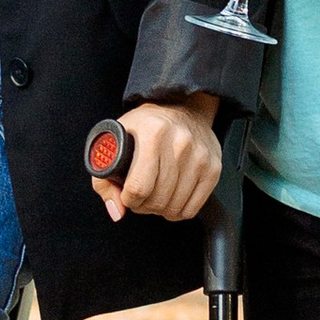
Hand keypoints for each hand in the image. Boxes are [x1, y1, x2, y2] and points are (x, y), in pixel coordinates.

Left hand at [90, 97, 221, 224]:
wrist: (181, 108)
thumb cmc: (144, 127)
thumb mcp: (116, 142)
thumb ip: (105, 181)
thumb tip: (117, 211)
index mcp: (153, 133)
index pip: (139, 186)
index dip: (129, 200)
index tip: (127, 195)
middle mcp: (180, 142)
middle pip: (158, 199)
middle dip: (143, 206)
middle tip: (140, 197)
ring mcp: (200, 156)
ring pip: (175, 207)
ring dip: (160, 210)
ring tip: (155, 196)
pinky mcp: (213, 168)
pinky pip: (193, 208)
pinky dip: (178, 211)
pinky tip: (171, 198)